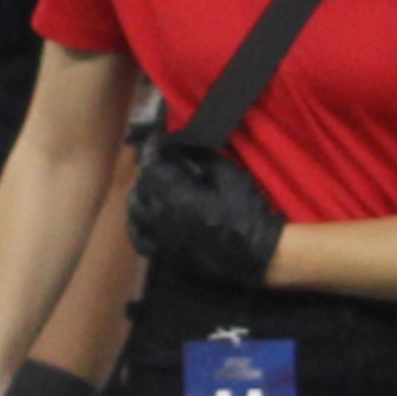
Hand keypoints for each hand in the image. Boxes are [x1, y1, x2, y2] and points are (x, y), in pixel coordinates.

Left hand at [129, 140, 285, 286]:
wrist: (261, 255)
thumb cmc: (247, 212)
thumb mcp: (227, 174)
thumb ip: (199, 155)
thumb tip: (181, 141)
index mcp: (176, 195)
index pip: (151, 163)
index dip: (154, 147)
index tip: (159, 139)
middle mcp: (162, 218)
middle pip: (141, 185)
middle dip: (150, 168)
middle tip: (162, 160)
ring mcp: (161, 240)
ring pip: (135, 210)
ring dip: (141, 192)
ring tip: (153, 185)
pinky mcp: (166, 256)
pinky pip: (140, 238)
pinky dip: (137, 222)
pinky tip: (145, 214)